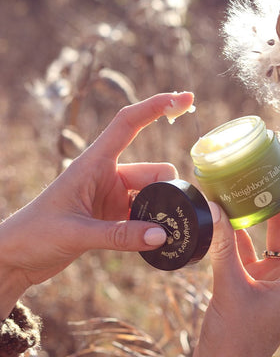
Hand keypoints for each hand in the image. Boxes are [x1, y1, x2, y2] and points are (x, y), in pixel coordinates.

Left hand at [0, 92, 193, 318]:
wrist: (15, 257)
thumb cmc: (35, 234)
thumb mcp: (76, 234)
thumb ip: (120, 236)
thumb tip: (162, 235)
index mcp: (93, 163)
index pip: (129, 123)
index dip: (157, 106)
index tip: (185, 99)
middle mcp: (106, 175)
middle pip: (153, 171)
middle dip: (168, 189)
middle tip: (170, 218)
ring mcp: (111, 196)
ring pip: (152, 194)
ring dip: (161, 211)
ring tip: (162, 235)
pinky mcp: (112, 217)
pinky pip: (144, 216)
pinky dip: (152, 227)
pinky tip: (155, 243)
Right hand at [190, 163, 279, 356]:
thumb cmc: (234, 343)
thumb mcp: (228, 288)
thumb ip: (223, 246)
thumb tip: (215, 205)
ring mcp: (278, 278)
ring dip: (272, 210)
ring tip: (257, 181)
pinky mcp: (257, 281)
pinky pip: (257, 247)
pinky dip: (245, 229)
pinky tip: (227, 211)